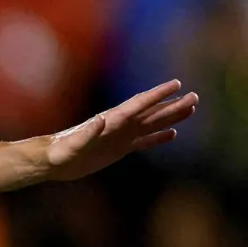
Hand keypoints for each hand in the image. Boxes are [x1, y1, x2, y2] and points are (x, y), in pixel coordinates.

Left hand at [44, 80, 198, 181]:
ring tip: (191, 109)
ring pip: (151, 124)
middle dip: (172, 105)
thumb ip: (87, 134)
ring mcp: (119, 136)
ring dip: (170, 117)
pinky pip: (143, 141)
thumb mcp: (72, 145)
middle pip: (151, 113)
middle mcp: (118, 126)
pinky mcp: (117, 149)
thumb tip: (101, 121)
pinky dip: (157, 138)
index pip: (138, 105)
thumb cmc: (60, 152)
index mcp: (110, 121)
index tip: (176, 85)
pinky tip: (172, 134)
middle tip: (195, 97)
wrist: (51, 161)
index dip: (157, 95)